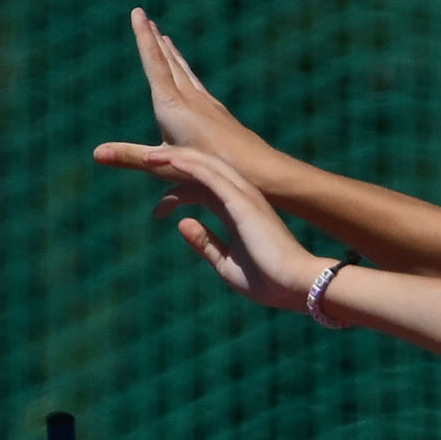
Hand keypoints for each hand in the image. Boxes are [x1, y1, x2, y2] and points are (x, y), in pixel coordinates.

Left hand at [94, 137, 327, 312]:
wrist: (297, 284)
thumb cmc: (268, 282)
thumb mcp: (227, 264)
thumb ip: (206, 244)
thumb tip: (182, 224)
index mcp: (237, 212)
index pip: (203, 191)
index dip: (179, 192)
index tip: (159, 208)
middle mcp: (239, 196)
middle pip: (200, 169)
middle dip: (172, 162)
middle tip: (143, 157)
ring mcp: (242, 194)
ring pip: (201, 164)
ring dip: (172, 157)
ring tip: (145, 154)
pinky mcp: (241, 198)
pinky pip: (207, 173)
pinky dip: (184, 164)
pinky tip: (163, 159)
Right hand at [127, 11, 275, 179]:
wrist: (258, 171)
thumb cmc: (210, 169)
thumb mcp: (164, 165)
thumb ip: (130, 156)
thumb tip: (95, 154)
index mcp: (171, 104)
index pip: (153, 62)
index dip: (143, 37)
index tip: (138, 12)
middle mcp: (189, 98)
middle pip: (169, 62)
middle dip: (156, 41)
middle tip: (148, 19)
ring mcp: (207, 105)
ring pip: (186, 73)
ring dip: (173, 55)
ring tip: (166, 40)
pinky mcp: (219, 115)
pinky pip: (199, 88)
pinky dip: (189, 77)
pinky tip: (193, 84)